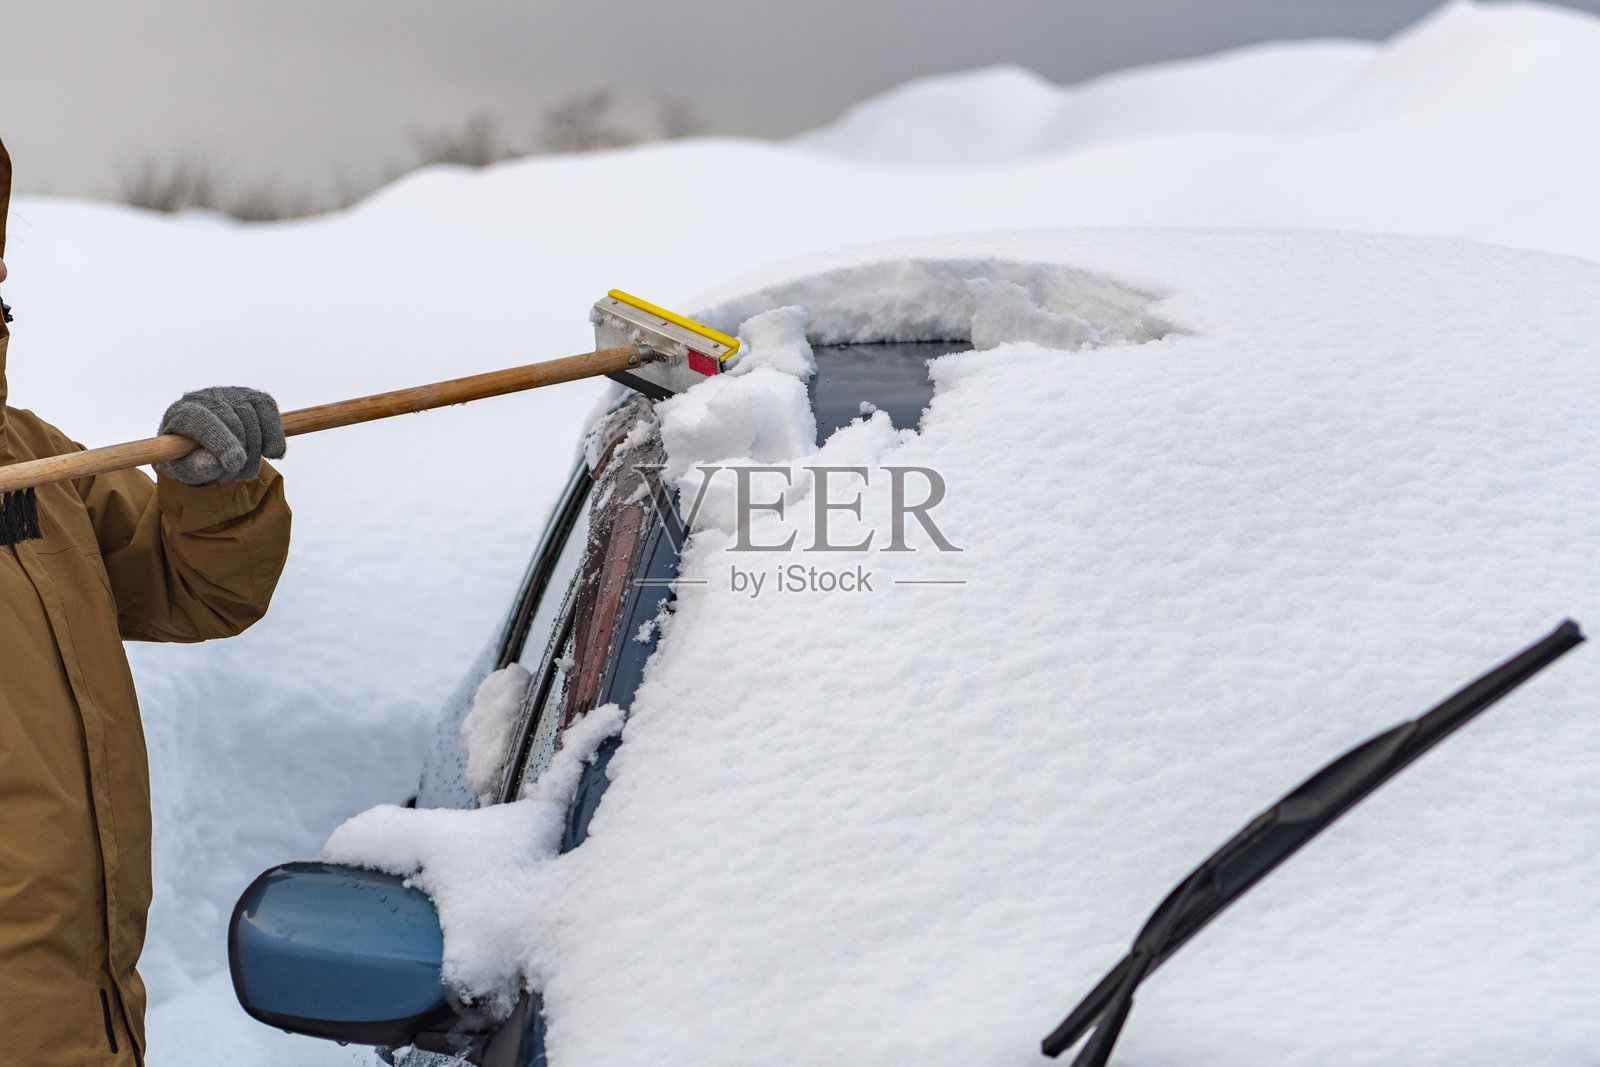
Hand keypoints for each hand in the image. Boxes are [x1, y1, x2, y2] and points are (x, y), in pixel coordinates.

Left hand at [155, 387, 286, 485]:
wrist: (206, 446)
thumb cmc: (192, 458)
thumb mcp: (186, 469)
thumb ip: (196, 467)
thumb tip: (213, 463)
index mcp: (182, 414)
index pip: (201, 419)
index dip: (220, 440)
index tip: (234, 463)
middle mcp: (206, 397)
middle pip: (230, 418)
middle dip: (241, 451)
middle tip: (239, 475)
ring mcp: (231, 394)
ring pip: (252, 415)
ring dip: (257, 449)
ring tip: (247, 469)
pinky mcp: (253, 397)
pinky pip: (269, 409)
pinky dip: (274, 434)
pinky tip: (270, 452)